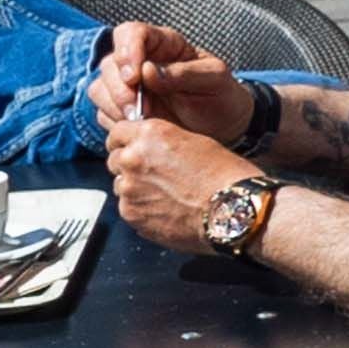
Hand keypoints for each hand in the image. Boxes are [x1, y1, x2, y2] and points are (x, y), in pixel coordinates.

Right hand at [95, 20, 250, 144]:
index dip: (126, 50)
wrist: (222, 127)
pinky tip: (137, 127)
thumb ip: (184, 73)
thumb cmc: (220, 97)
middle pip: (109, 63)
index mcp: (163, 45)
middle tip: (139, 109)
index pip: (131, 33)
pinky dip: (114, 121)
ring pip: (99, 87)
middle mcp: (139, 62)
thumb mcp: (214, 80)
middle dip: (119, 88)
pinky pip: (102, 112)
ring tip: (140, 120)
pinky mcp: (122, 110)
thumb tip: (147, 70)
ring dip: (114, 106)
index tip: (134, 76)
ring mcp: (128, 87)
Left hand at [105, 104, 255, 252]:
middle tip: (153, 176)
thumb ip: (161, 143)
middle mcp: (132, 158)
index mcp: (148, 134)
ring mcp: (128, 189)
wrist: (233, 210)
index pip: (117, 133)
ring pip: (120, 186)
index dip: (126, 142)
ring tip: (163, 196)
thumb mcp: (193, 142)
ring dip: (134, 189)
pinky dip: (141, 209)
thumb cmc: (224, 175)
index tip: (132, 149)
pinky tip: (164, 210)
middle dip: (129, 166)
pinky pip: (128, 208)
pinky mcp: (131, 214)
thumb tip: (147, 149)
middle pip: (115, 160)